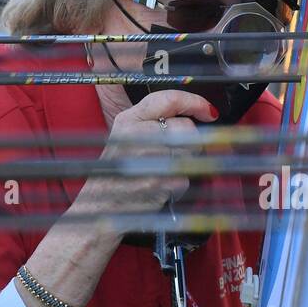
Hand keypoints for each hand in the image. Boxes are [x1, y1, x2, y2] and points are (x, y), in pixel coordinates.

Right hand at [69, 89, 217, 231]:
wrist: (99, 207)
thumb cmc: (116, 173)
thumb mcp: (125, 137)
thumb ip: (154, 121)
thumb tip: (195, 114)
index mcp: (128, 120)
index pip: (168, 99)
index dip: (195, 102)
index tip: (208, 112)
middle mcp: (135, 136)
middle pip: (186, 128)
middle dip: (189, 142)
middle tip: (175, 154)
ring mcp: (146, 159)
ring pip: (190, 152)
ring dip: (185, 164)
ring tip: (163, 172)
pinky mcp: (157, 182)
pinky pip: (185, 178)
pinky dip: (179, 185)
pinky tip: (161, 188)